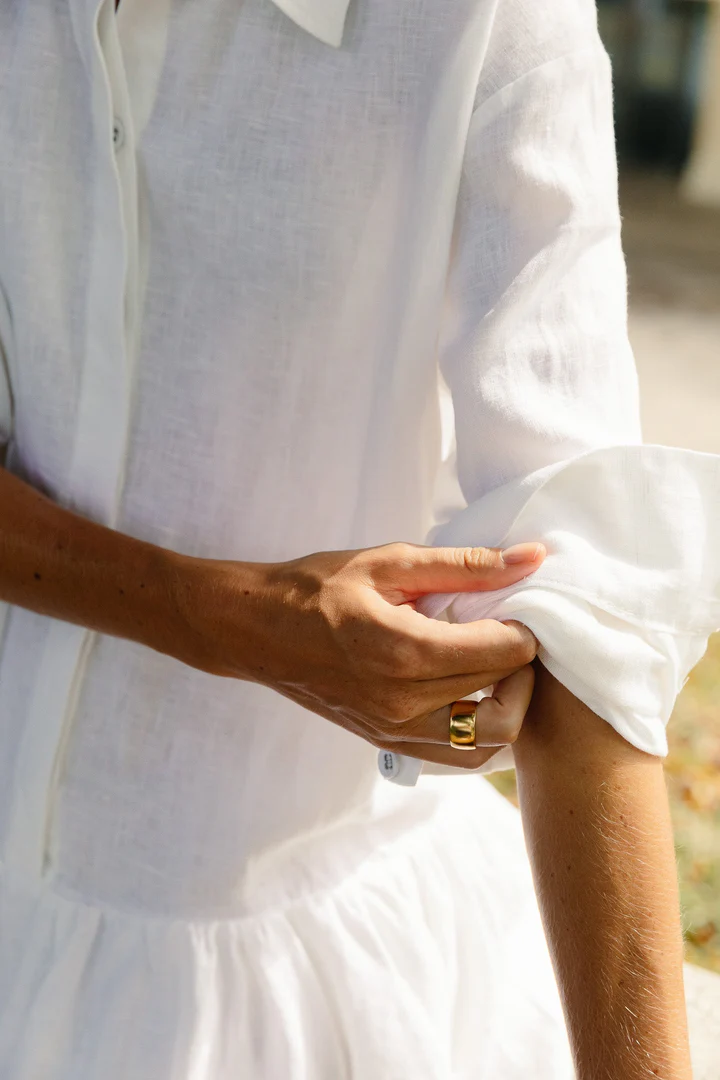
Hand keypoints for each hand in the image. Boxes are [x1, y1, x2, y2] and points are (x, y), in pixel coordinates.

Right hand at [172, 540, 544, 767]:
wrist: (257, 631)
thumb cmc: (317, 588)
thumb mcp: (389, 563)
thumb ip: (464, 565)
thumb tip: (531, 559)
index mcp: (405, 651)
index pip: (505, 654)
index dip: (527, 628)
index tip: (517, 606)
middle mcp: (404, 703)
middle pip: (506, 702)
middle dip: (525, 667)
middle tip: (514, 634)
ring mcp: (395, 731)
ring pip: (489, 742)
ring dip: (510, 707)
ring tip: (498, 668)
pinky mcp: (388, 743)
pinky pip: (457, 757)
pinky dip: (481, 731)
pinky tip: (473, 692)